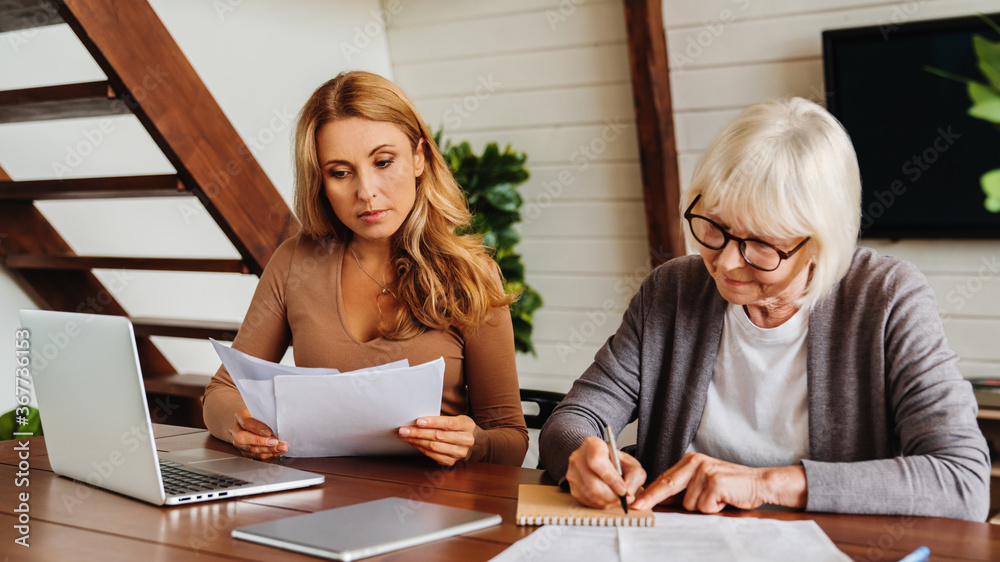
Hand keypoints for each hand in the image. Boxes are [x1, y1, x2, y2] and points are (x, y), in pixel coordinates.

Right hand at [229, 407, 287, 459]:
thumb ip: (268, 417)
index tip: (269, 432)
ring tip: (280, 448)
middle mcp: (236, 429)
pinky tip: (277, 452)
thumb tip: (279, 426)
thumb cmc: (260, 415)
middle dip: (261, 442)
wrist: (254, 422)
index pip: (246, 422)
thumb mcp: (263, 411)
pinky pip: (254, 456)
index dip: (257, 428)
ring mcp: (238, 442)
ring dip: (267, 450)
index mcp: (240, 416)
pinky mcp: (244, 451)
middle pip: (243, 438)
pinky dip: (267, 455)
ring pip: (249, 449)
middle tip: (276, 442)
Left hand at [397, 415, 477, 465]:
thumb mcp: (455, 418)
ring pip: (434, 447)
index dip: (432, 422)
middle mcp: (466, 440)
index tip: (417, 421)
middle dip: (418, 433)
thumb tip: (417, 420)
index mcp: (467, 425)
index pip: (448, 423)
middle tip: (403, 430)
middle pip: (438, 436)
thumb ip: (440, 419)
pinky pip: (432, 455)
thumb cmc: (457, 427)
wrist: (470, 441)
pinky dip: (420, 449)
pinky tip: (413, 443)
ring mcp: (459, 453)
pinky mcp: (451, 461)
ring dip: (416, 441)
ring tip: (404, 436)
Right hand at [565, 436, 645, 509]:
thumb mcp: (630, 463)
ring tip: (618, 499)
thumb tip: (629, 493)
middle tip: (625, 499)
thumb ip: (634, 476)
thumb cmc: (615, 461)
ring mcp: (572, 473)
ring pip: (590, 494)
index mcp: (592, 445)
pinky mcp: (572, 487)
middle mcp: (578, 458)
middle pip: (593, 483)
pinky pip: (586, 501)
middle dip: (612, 496)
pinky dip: (600, 504)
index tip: (624, 490)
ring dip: (607, 501)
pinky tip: (608, 499)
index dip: (612, 480)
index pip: (597, 463)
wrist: (600, 460)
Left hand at [631, 453, 806, 512]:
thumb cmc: (731, 486)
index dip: (650, 493)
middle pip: (667, 485)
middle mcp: (696, 463)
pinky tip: (723, 500)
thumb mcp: (704, 483)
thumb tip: (660, 501)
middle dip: (651, 499)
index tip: (636, 501)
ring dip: (703, 508)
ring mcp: (705, 472)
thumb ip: (684, 489)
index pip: (665, 478)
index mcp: (691, 461)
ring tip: (717, 500)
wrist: (759, 483)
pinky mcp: (715, 482)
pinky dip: (714, 509)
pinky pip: (704, 507)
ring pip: (689, 503)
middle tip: (638, 507)